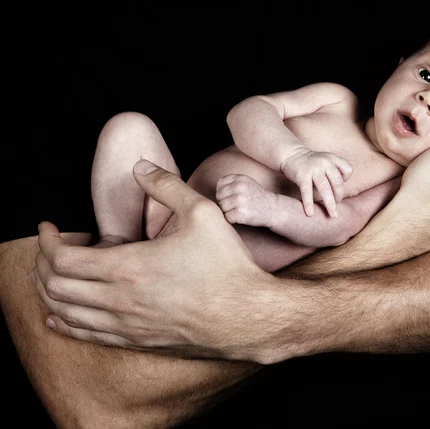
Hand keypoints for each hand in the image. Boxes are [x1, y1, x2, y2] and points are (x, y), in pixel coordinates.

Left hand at [32, 160, 275, 361]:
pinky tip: (58, 318)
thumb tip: (140, 166)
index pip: (62, 259)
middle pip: (55, 287)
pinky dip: (65, 324)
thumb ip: (167, 185)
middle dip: (40, 264)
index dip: (46, 241)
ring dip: (48, 294)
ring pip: (66, 313)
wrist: (247, 318)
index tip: (47, 227)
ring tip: (45, 277)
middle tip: (46, 248)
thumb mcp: (202, 213)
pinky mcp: (138, 342)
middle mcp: (119, 300)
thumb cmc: (227, 267)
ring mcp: (127, 325)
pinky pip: (88, 336)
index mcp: (128, 267)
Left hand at [216, 174, 276, 226]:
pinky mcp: (241, 213)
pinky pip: (227, 217)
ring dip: (228, 212)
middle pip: (219, 197)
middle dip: (224, 202)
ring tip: (239, 211)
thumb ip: (231, 183)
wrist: (272, 208)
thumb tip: (212, 192)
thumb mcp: (246, 183)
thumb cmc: (256, 197)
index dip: (223, 192)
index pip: (220, 184)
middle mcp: (240, 187)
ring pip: (222, 208)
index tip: (231, 197)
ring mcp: (241, 200)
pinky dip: (232, 220)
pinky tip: (241, 217)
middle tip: (235, 206)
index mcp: (240, 178)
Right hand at [280, 147, 352, 217]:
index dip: (346, 179)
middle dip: (339, 196)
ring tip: (333, 215)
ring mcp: (313, 169)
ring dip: (330, 204)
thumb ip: (335, 173)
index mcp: (332, 158)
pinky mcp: (302, 176)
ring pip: (325, 189)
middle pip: (337, 182)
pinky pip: (307, 192)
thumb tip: (339, 195)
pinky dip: (308, 203)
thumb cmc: (312, 163)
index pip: (348, 170)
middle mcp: (325, 162)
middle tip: (337, 205)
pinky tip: (310, 213)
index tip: (337, 185)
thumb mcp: (326, 161)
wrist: (292, 155)